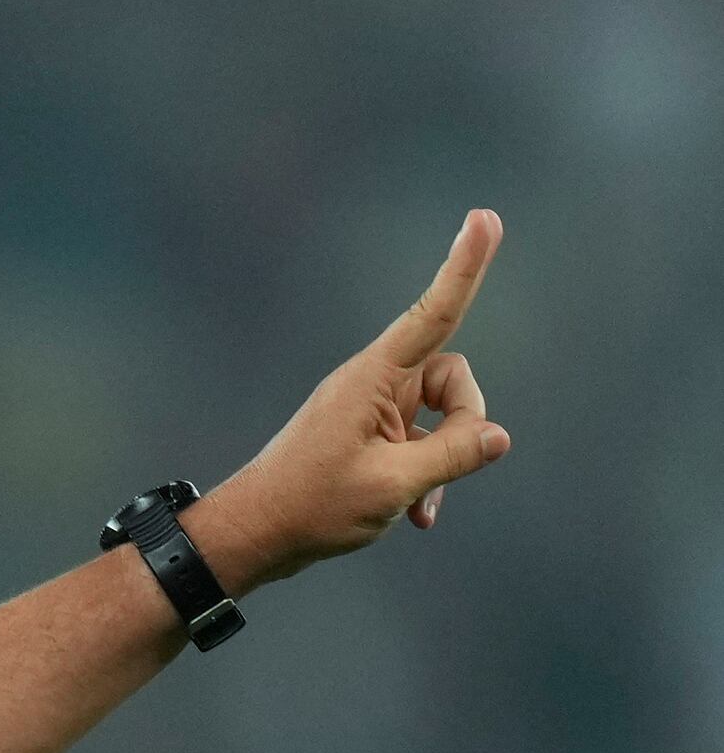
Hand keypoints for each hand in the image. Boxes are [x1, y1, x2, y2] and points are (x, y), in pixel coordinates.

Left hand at [212, 210, 513, 589]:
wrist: (255, 535)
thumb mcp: (392, 484)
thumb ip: (453, 455)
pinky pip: (420, 440)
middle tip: (440, 472)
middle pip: (452, 377)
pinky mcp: (370, 434)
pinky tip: (414, 516)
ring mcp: (372, 409)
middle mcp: (373, 384)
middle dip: (465, 421)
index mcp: (372, 378)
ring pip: (441, 414)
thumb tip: (498, 435)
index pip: (433, 314)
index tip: (484, 218)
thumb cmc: (311, 507)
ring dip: (444, 459)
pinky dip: (425, 476)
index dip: (464, 267)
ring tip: (417, 505)